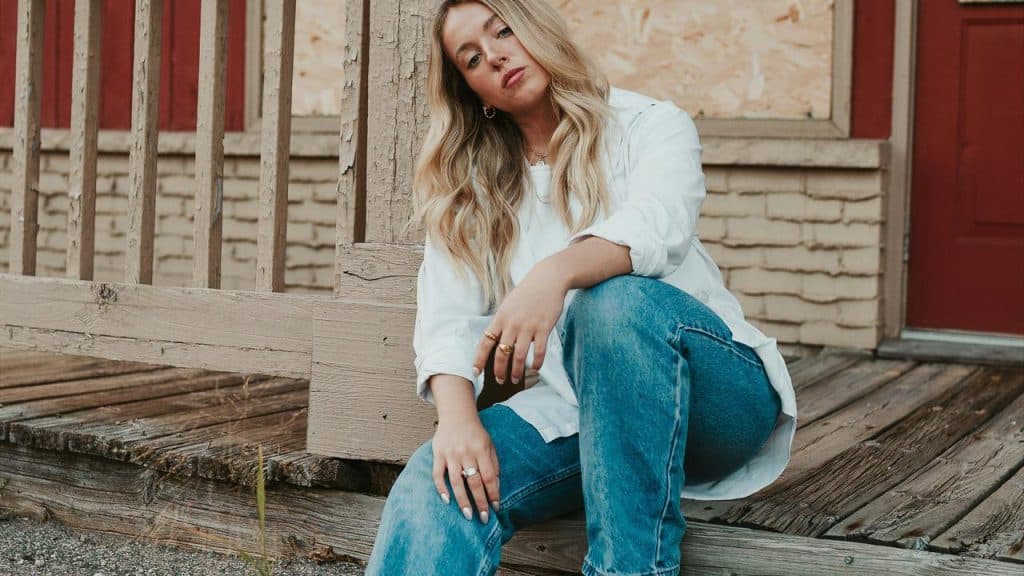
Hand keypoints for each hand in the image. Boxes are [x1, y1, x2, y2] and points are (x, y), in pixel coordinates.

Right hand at [432, 414, 499, 523]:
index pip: (489, 477)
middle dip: (480, 502)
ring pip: (456, 481)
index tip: (495, 508)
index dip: (492, 494)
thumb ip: (493, 464)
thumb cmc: (475, 433)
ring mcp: (451, 453)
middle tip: (483, 519)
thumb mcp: (489, 445)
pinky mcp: (438, 454)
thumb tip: (495, 487)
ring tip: (468, 515)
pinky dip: (441, 488)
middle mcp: (466, 452)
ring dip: (462, 500)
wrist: (456, 413)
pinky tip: (447, 501)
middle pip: (474, 482)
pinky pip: (437, 474)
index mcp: (481, 449)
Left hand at [473, 259, 568, 385]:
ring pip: (519, 356)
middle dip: (499, 371)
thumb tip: (496, 341)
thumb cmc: (527, 293)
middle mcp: (512, 324)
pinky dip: (537, 362)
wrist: (548, 279)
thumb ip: (502, 323)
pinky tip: (535, 368)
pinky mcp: (544, 327)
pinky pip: (539, 351)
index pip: (485, 343)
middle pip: (501, 353)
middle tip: (500, 382)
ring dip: (516, 371)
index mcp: (501, 318)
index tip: (475, 372)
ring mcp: (528, 326)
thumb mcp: (508, 305)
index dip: (479, 359)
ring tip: (516, 380)